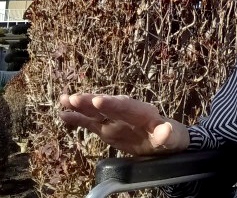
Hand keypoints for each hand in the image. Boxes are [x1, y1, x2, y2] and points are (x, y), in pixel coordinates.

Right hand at [59, 94, 189, 155]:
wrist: (165, 139)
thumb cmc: (171, 137)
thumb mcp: (173, 138)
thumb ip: (168, 135)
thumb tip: (165, 131)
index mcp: (143, 112)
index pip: (127, 107)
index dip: (113, 104)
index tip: (99, 100)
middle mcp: (126, 112)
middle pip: (108, 105)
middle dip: (92, 102)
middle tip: (75, 98)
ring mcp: (115, 119)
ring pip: (96, 111)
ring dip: (81, 105)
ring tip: (65, 100)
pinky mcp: (107, 128)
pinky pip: (90, 122)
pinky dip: (78, 118)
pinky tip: (63, 114)